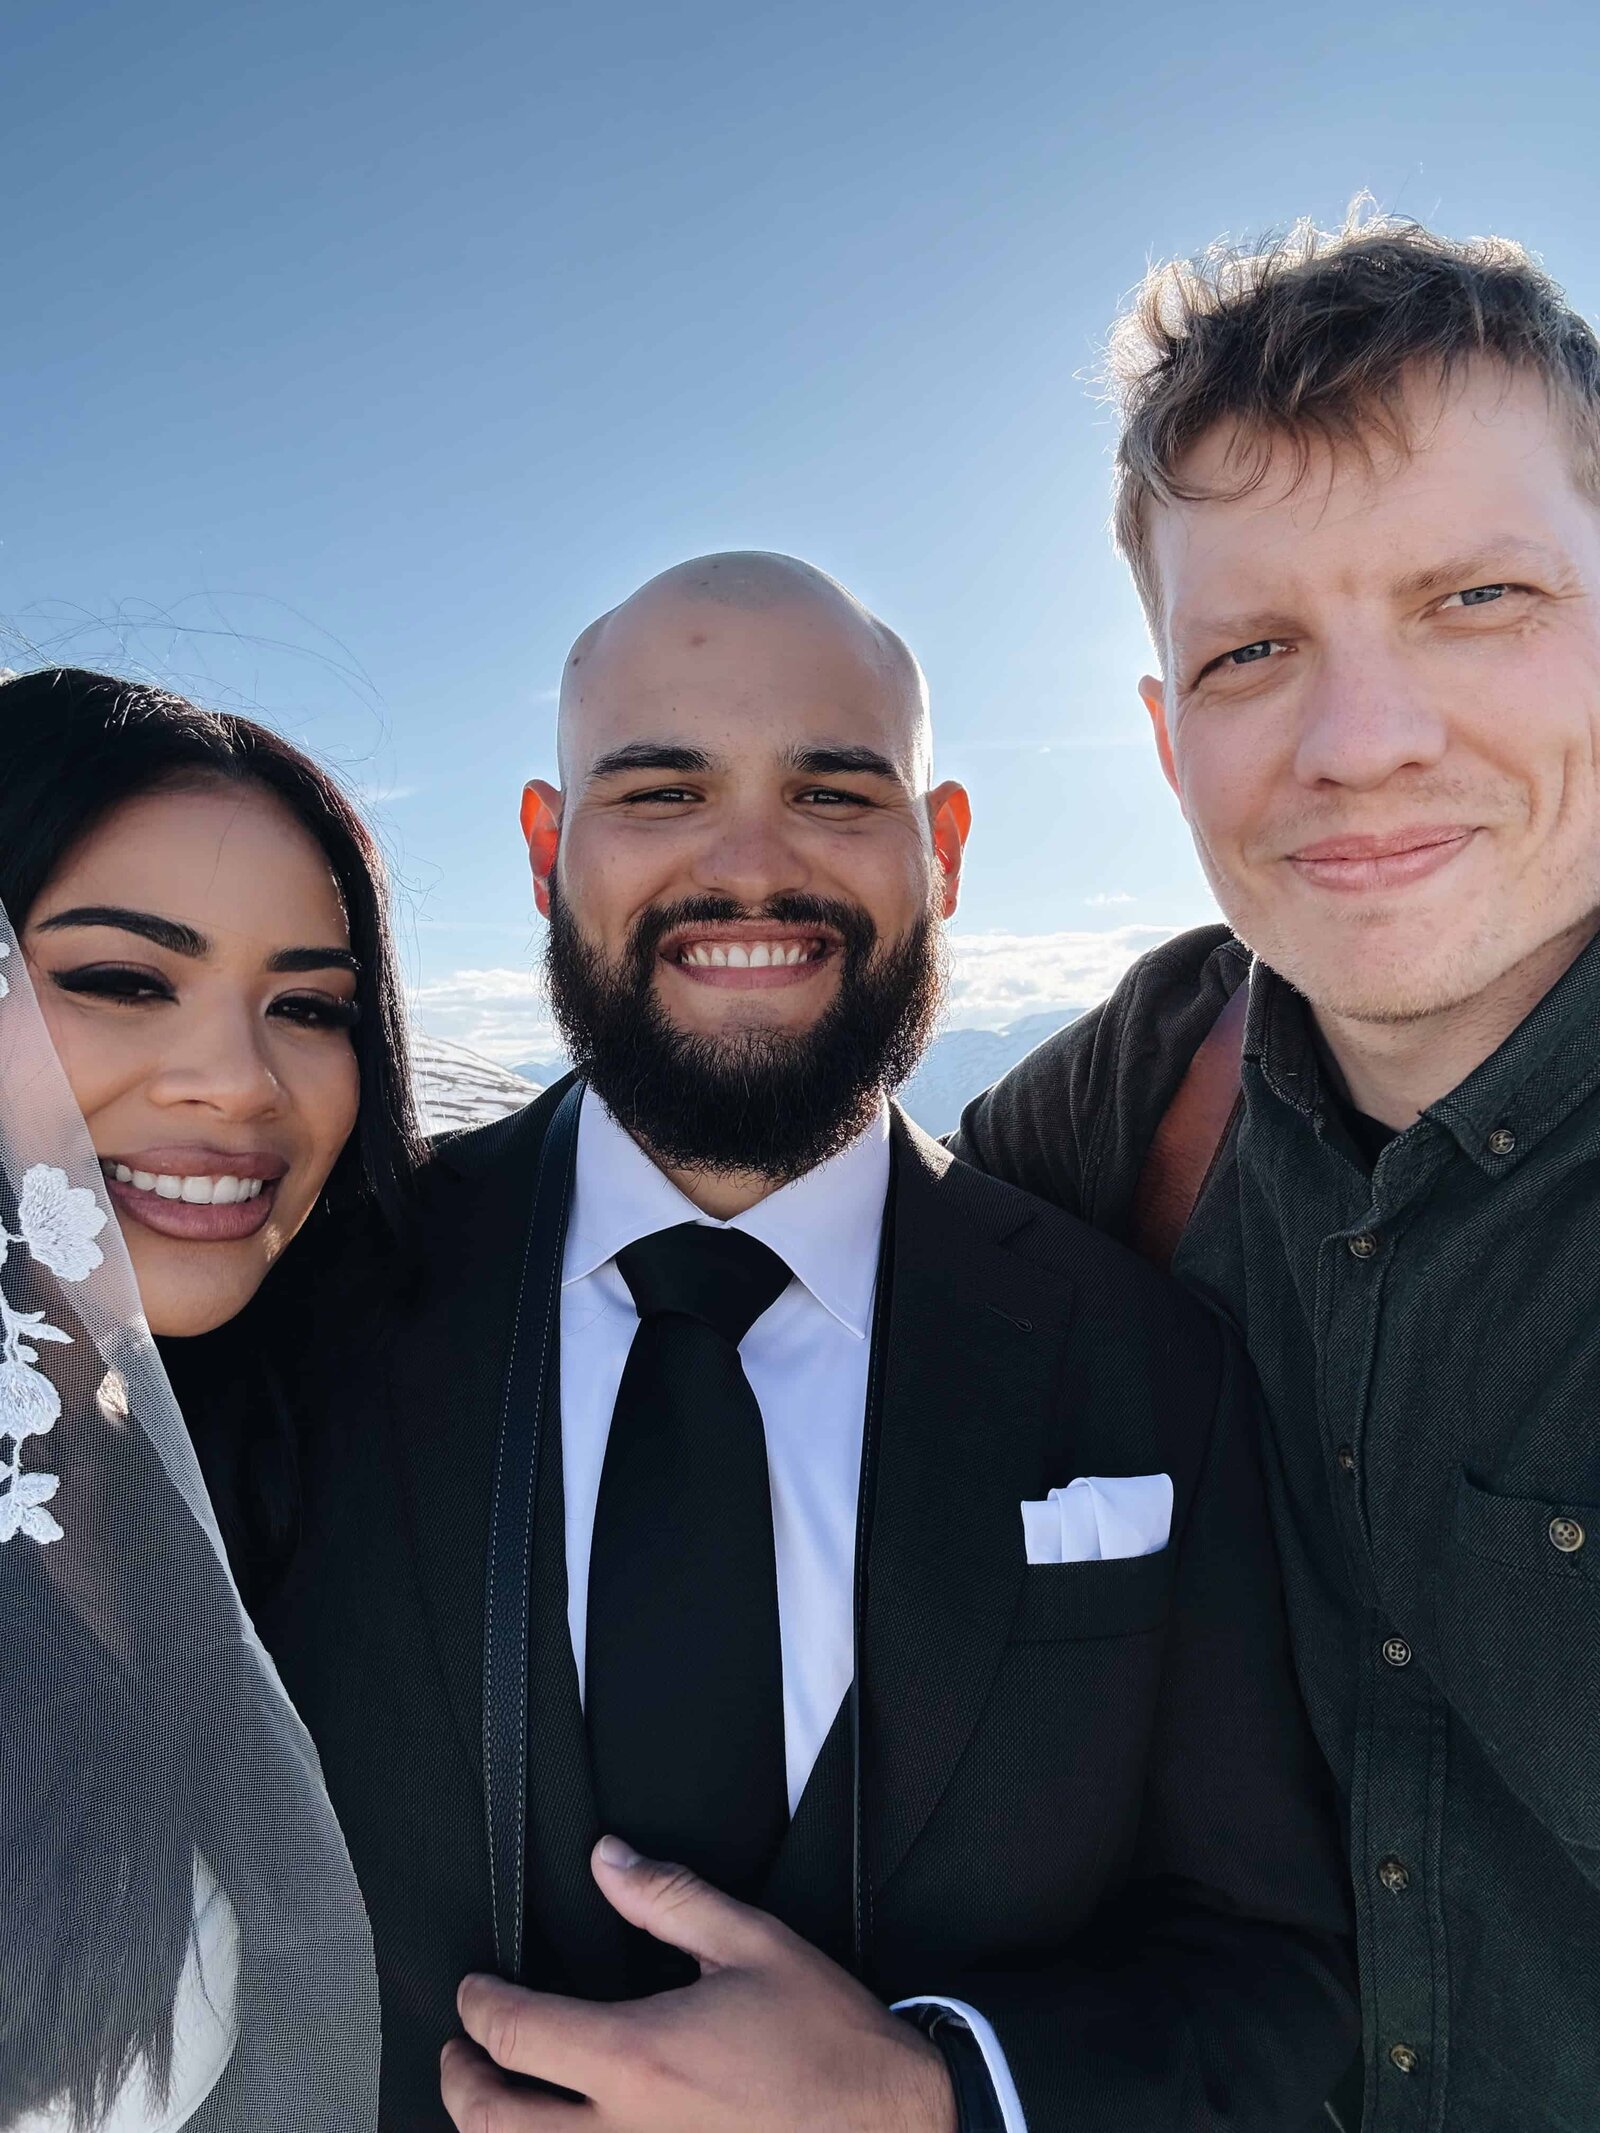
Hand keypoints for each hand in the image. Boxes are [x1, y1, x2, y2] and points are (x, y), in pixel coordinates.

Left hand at [440, 1835, 957, 2131]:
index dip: (478, 2005)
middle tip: (459, 2054)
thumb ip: (668, 1898)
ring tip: (494, 2104)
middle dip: (461, 2082)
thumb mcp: (752, 1944)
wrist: (894, 2126)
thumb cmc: (829, 2041)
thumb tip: (605, 1859)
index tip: (473, 1991)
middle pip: (493, 2124)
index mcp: (637, 2058)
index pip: (514, 2034)